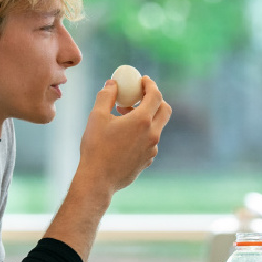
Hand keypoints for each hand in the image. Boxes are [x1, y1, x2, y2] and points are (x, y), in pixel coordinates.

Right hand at [77, 76, 171, 194]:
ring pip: (156, 127)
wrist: (98, 180)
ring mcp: (152, 149)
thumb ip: (107, 96)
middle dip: (154, 99)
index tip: (142, 80)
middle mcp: (152, 134)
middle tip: (139, 96)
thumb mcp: (96, 116)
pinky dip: (142, 133)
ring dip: (145, 117)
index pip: (155, 95)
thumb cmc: (96, 147)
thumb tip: (113, 83)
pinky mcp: (148, 160)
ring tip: (123, 116)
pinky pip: (150, 141)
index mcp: (142, 121)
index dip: (150, 84)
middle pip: (165, 110)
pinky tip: (124, 136)